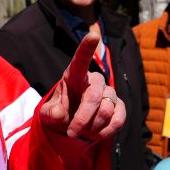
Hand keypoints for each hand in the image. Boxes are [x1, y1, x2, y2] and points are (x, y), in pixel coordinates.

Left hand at [38, 27, 126, 149]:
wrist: (74, 127)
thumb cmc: (60, 114)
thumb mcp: (48, 115)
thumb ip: (51, 113)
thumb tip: (61, 113)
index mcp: (74, 76)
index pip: (80, 60)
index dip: (86, 48)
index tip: (93, 35)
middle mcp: (94, 80)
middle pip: (94, 96)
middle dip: (82, 118)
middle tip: (71, 133)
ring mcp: (109, 93)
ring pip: (106, 111)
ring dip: (91, 127)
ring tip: (83, 131)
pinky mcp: (120, 107)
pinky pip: (118, 120)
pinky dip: (105, 132)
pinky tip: (96, 133)